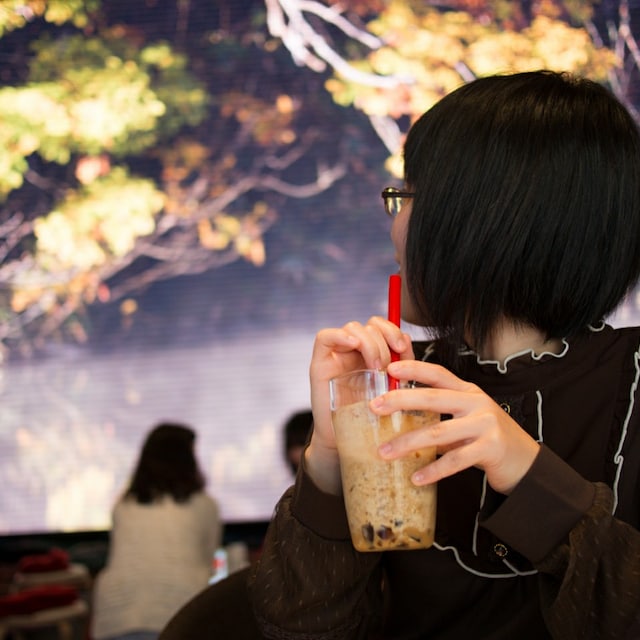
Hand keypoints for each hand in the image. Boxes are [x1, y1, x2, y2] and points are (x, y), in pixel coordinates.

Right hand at [305, 316, 412, 493]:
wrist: (350, 441)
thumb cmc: (373, 416)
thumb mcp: (394, 387)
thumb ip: (401, 365)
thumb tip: (407, 340)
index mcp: (371, 352)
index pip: (381, 325)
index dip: (393, 330)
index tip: (403, 347)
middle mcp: (353, 350)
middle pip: (369, 325)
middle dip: (384, 341)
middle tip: (388, 367)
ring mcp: (336, 355)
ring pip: (353, 328)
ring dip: (370, 344)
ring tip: (376, 368)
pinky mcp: (320, 363)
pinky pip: (324, 337)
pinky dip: (340, 336)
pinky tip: (353, 345)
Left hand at [373, 359, 539, 494]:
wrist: (526, 462)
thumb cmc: (489, 439)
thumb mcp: (466, 420)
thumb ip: (440, 416)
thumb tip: (399, 421)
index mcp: (468, 392)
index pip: (438, 373)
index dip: (414, 368)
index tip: (390, 368)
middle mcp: (476, 403)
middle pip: (432, 398)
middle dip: (400, 400)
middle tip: (374, 407)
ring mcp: (485, 424)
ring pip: (438, 432)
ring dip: (407, 443)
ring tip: (384, 452)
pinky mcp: (491, 448)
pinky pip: (455, 460)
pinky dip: (433, 470)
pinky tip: (416, 478)